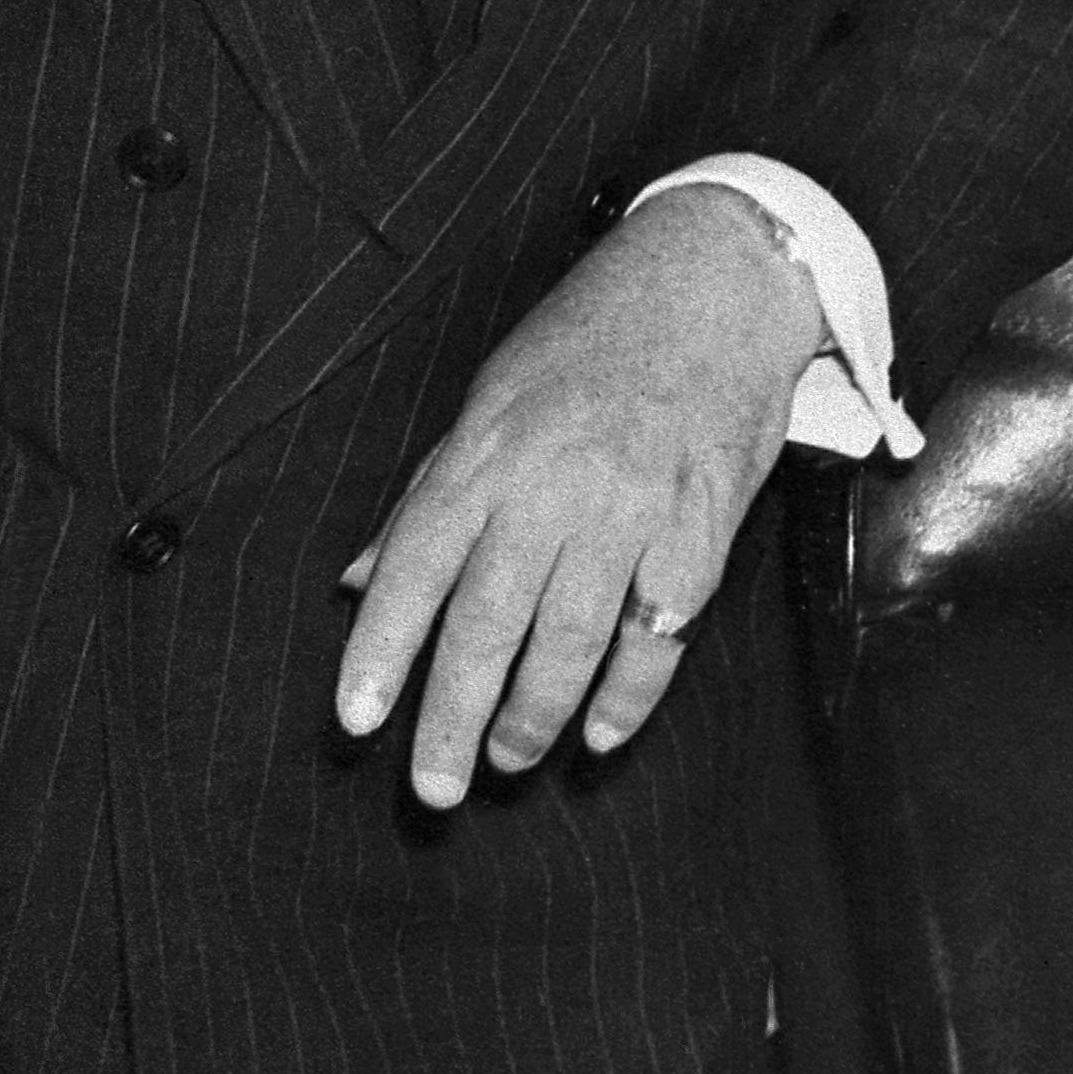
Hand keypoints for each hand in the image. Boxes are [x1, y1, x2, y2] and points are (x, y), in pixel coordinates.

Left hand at [336, 184, 828, 806]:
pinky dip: (629, 695)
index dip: (380, 653)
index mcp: (486, 453)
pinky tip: (602, 733)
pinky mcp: (702, 528)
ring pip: (570, 642)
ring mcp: (631, 510)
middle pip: (487, 626)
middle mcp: (552, 486)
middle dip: (452, 720)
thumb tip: (365, 584)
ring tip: (509, 760)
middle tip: (434, 789)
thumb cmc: (593, 340)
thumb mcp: (489, 400)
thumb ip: (431, 497)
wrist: (717, 284)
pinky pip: (658, 634)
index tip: (355, 724)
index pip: (414, 569)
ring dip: (534, 717)